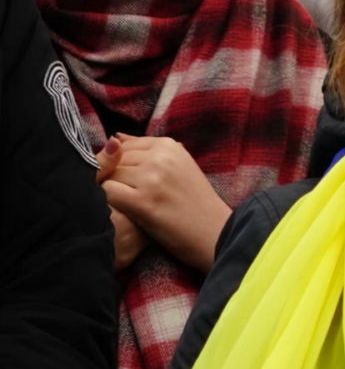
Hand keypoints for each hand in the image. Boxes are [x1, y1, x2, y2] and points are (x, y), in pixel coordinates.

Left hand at [97, 135, 231, 273]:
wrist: (213, 231)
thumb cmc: (194, 200)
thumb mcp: (178, 166)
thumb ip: (147, 151)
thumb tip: (115, 137)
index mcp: (169, 145)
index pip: (125, 146)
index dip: (122, 165)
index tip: (135, 182)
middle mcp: (161, 157)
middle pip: (115, 161)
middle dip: (116, 178)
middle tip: (134, 196)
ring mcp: (152, 178)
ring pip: (109, 176)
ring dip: (112, 192)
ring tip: (131, 205)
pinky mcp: (143, 201)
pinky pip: (109, 193)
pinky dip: (111, 203)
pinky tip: (125, 211)